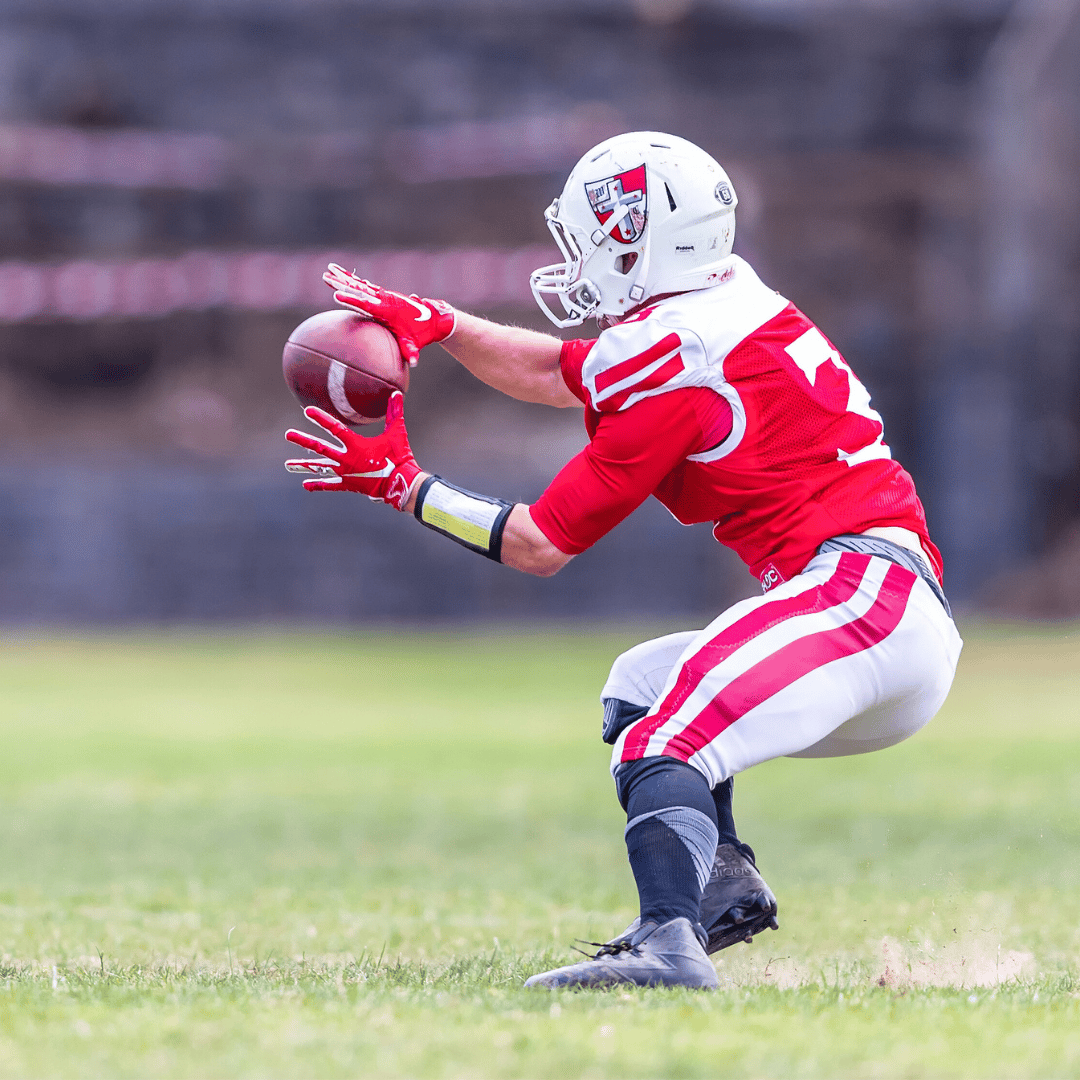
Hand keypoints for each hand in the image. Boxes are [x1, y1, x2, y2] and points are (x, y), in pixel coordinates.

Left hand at [284, 392, 421, 509]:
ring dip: (304, 465)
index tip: (307, 411)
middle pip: (320, 448)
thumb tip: (396, 393)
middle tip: (288, 435)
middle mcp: (346, 458)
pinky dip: (318, 484)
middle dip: (303, 440)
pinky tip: (305, 484)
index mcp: (356, 444)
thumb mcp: (396, 433)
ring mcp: (346, 472)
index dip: (321, 418)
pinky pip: (331, 485)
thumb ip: (394, 412)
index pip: (335, 428)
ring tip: (288, 465)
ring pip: (321, 468)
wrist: (401, 483)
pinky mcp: (349, 484)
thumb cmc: (399, 457)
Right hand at [323, 263, 455, 366]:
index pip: (366, 304)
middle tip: (326, 277)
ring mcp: (383, 296)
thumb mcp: (415, 343)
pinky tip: (340, 274)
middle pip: (358, 290)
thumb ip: (412, 351)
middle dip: (342, 284)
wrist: (433, 319)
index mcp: (388, 310)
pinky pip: (364, 286)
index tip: (337, 295)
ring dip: (343, 278)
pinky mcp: (382, 295)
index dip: (352, 299)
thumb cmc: (422, 332)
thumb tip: (415, 362)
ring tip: (327, 270)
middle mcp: (384, 299)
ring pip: (359, 285)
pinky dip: (352, 280)